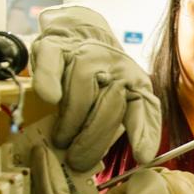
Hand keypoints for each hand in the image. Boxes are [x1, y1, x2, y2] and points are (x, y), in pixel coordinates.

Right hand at [31, 5, 160, 170]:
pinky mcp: (53, 47)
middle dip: (93, 136)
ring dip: (71, 119)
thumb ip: (138, 126)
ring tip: (62, 140)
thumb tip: (144, 156)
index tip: (142, 156)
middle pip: (108, 104)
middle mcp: (112, 64)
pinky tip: (50, 98)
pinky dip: (49, 80)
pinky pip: (51, 63)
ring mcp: (82, 54)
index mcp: (133, 80)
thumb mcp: (127, 98)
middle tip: (78, 160)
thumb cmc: (102, 77)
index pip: (142, 108)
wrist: (78, 33)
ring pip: (81, 87)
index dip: (143, 133)